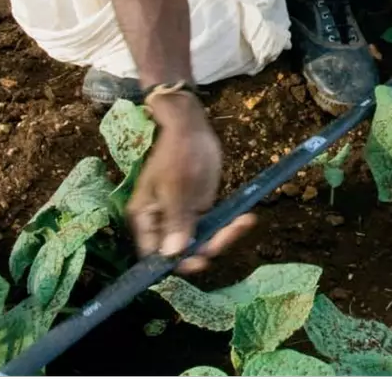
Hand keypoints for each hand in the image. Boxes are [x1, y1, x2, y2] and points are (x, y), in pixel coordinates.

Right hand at [127, 93, 253, 275]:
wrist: (191, 127)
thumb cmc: (176, 152)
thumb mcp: (175, 184)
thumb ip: (175, 219)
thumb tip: (173, 254)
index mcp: (145, 220)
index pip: (155, 256)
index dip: (177, 263)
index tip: (202, 260)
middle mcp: (161, 224)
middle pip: (182, 253)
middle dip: (208, 248)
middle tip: (233, 230)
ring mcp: (181, 218)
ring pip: (201, 243)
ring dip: (224, 237)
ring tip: (244, 221)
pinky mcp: (199, 210)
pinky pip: (213, 227)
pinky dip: (229, 226)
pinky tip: (246, 218)